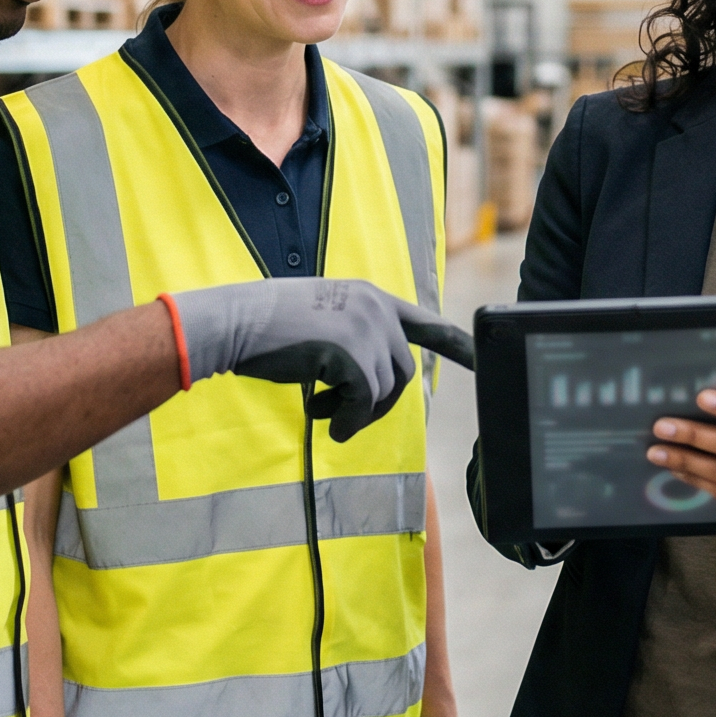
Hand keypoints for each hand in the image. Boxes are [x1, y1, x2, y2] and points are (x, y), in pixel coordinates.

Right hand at [162, 279, 473, 441]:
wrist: (235, 321)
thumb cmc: (266, 327)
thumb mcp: (322, 320)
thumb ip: (354, 339)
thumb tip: (372, 385)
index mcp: (369, 297)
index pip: (424, 322)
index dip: (455, 344)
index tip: (480, 358)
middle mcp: (376, 308)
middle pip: (403, 372)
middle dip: (376, 401)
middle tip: (338, 414)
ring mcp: (366, 329)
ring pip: (385, 390)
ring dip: (355, 411)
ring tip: (319, 411)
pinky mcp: (353, 354)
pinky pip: (364, 402)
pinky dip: (344, 419)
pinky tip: (317, 416)